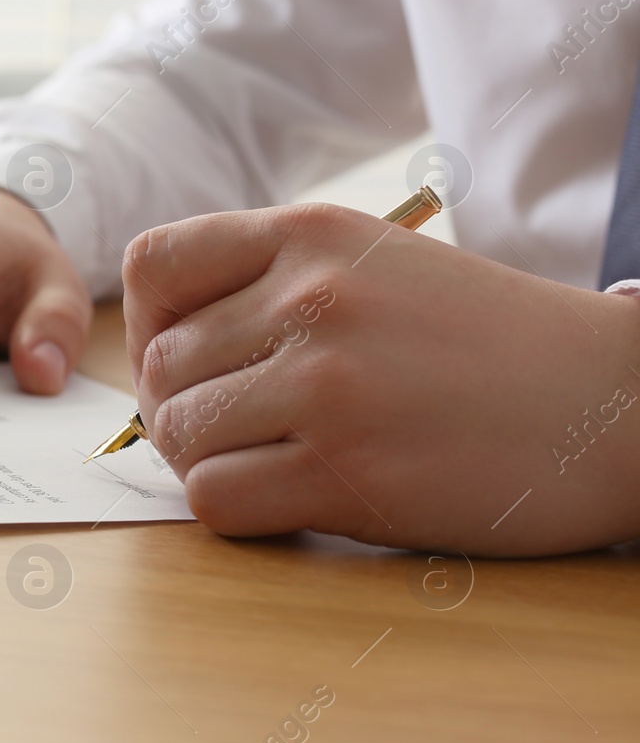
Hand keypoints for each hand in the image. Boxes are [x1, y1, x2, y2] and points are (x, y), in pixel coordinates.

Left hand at [123, 202, 639, 555]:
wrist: (615, 403)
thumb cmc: (486, 342)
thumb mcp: (378, 266)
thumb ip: (272, 283)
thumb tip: (157, 347)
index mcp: (311, 234)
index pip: (153, 265)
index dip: (148, 325)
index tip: (193, 360)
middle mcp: (309, 300)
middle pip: (159, 366)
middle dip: (179, 407)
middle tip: (236, 430)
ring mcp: (325, 386)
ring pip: (176, 433)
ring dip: (204, 461)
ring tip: (265, 462)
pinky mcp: (344, 473)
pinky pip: (212, 498)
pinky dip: (231, 508)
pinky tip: (285, 498)